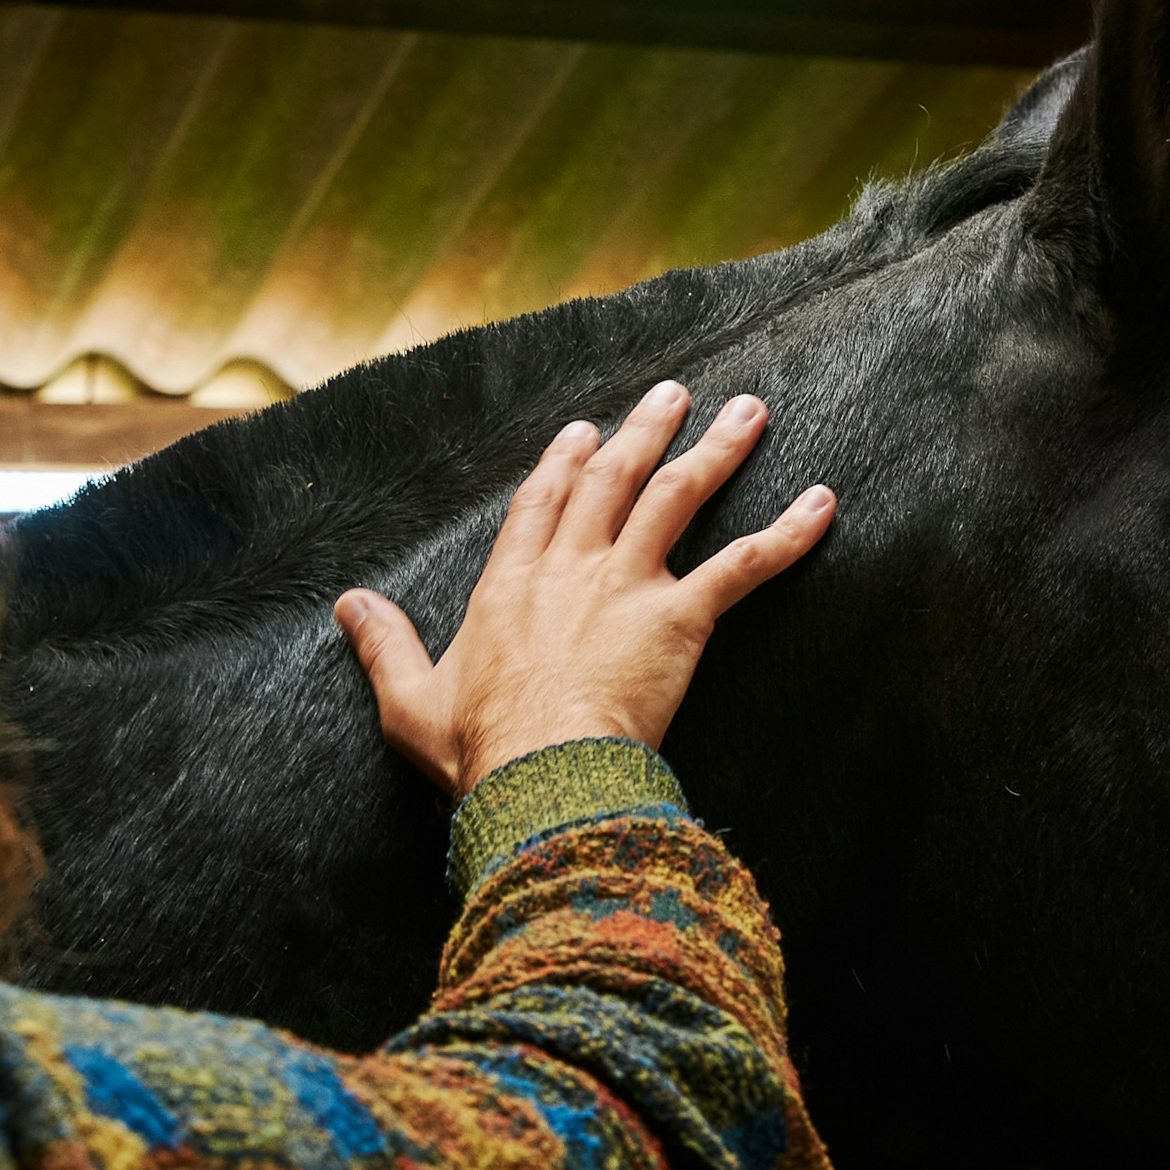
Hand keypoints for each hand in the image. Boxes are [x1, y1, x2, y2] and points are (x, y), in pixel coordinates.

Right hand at [333, 381, 835, 795]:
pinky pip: (744, 566)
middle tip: (674, 394)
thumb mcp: (409, 701)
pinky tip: (823, 503)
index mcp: (511, 585)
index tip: (581, 431)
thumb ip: (382, 645)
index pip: (541, 504)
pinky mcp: (680, 617)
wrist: (539, 775)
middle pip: (612, 480)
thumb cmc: (478, 750)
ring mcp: (627, 585)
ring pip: (677, 498)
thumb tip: (347, 604)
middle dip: (645, 431)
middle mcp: (572, 568)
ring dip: (717, 451)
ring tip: (750, 412)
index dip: (562, 464)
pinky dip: (787, 533)